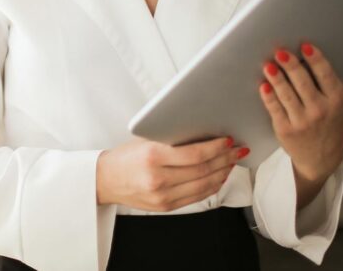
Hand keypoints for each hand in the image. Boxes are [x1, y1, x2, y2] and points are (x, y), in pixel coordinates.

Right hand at [95, 136, 249, 210]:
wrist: (106, 180)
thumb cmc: (125, 157)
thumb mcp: (145, 141)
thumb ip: (172, 140)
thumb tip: (204, 135)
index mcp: (152, 157)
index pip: (193, 154)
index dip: (215, 148)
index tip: (227, 140)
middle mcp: (158, 179)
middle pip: (202, 170)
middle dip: (224, 159)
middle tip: (237, 149)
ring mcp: (163, 196)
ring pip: (204, 185)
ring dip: (223, 172)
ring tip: (232, 161)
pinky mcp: (167, 207)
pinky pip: (197, 196)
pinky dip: (212, 186)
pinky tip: (219, 176)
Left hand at [259, 41, 342, 184]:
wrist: (323, 157)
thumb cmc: (335, 124)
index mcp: (337, 100)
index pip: (326, 75)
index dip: (316, 60)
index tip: (306, 46)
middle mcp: (321, 111)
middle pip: (303, 83)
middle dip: (291, 65)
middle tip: (281, 52)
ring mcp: (302, 121)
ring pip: (287, 95)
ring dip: (276, 78)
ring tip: (269, 65)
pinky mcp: (285, 129)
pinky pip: (275, 109)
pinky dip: (268, 97)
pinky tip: (263, 85)